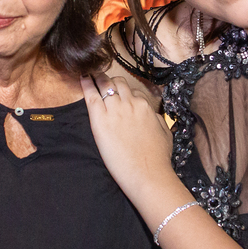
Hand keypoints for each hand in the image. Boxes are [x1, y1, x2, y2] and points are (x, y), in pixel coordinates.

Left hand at [80, 73, 176, 202]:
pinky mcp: (100, 119)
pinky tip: (83, 77)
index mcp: (145, 106)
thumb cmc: (158, 158)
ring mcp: (115, 110)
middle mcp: (130, 103)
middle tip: (102, 81)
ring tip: (91, 75)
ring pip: (105, 84)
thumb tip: (150, 114)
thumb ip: (156, 119)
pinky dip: (86, 83)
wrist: (148, 173)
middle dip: (110, 81)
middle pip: (118, 83)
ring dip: (98, 78)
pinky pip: (91, 95)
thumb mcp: (164, 133)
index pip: (133, 92)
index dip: (124, 93)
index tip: (119, 94)